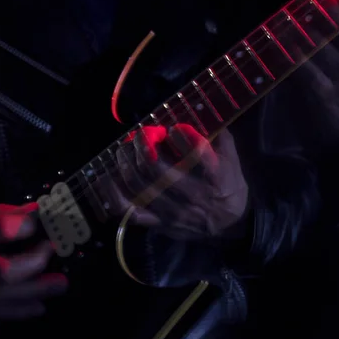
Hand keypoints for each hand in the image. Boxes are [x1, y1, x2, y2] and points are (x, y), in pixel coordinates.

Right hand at [0, 202, 66, 318]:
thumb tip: (35, 212)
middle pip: (1, 273)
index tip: (36, 222)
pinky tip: (39, 306)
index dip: (16, 227)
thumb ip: (1, 213)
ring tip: (60, 284)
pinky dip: (19, 311)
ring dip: (36, 292)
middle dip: (34, 265)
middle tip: (53, 253)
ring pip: (2, 297)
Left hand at [101, 125, 248, 240]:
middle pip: (155, 167)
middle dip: (141, 144)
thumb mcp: (233, 161)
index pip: (195, 152)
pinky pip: (129, 212)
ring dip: (126, 162)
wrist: (231, 227)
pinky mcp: (159, 224)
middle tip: (140, 134)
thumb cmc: (229, 187)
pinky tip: (105, 178)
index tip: (173, 128)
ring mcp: (173, 212)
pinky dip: (113, 194)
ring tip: (124, 149)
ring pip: (139, 186)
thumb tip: (197, 111)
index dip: (179, 135)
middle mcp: (193, 195)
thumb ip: (218, 137)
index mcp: (215, 177)